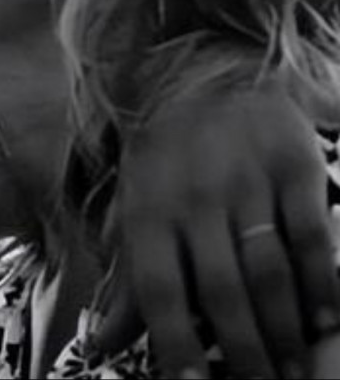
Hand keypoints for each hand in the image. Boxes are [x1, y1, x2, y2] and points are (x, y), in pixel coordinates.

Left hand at [117, 77, 339, 378]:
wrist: (203, 73)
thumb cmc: (162, 153)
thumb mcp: (133, 204)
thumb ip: (127, 276)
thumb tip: (104, 343)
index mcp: (149, 207)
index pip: (160, 291)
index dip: (176, 346)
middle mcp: (196, 197)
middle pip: (223, 292)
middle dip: (246, 355)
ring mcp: (247, 181)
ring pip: (271, 272)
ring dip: (287, 333)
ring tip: (298, 376)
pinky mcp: (293, 166)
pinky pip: (312, 235)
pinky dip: (323, 283)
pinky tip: (327, 322)